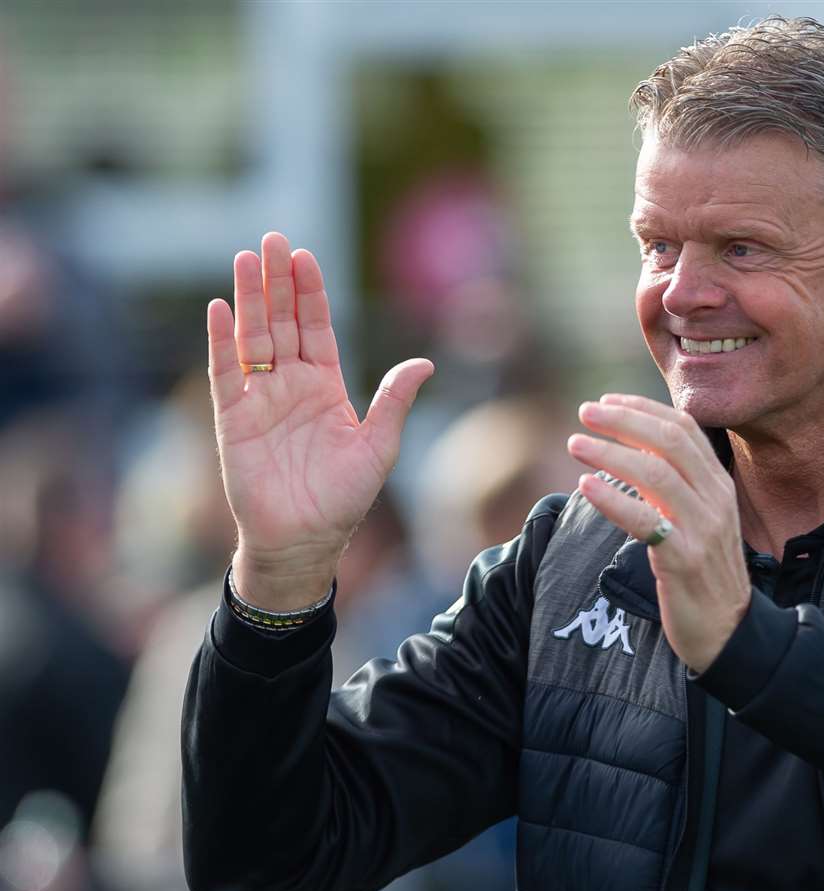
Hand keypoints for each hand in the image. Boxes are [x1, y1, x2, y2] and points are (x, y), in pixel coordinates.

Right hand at [209, 232, 432, 607]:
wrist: (305, 540)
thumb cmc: (343, 499)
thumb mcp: (378, 446)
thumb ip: (394, 400)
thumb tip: (425, 362)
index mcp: (326, 387)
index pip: (316, 329)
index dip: (311, 294)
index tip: (307, 256)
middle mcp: (290, 386)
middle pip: (281, 322)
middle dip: (278, 282)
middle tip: (274, 239)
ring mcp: (260, 400)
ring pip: (252, 338)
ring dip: (249, 299)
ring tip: (247, 258)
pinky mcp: (233, 419)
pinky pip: (224, 374)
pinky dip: (220, 341)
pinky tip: (220, 308)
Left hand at [568, 394, 749, 672]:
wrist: (727, 631)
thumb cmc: (703, 574)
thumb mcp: (700, 520)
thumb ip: (676, 486)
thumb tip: (635, 453)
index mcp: (719, 484)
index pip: (683, 429)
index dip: (643, 409)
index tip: (607, 401)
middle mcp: (715, 499)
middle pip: (669, 441)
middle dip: (624, 421)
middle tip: (586, 413)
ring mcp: (702, 529)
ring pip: (655, 474)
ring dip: (610, 453)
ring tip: (576, 444)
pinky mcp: (684, 560)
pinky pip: (645, 520)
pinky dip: (613, 499)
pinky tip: (587, 486)